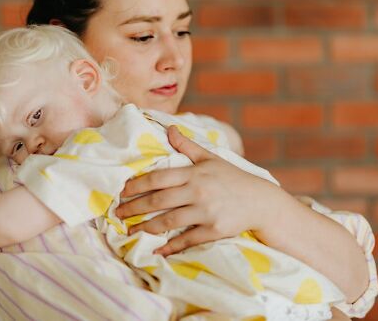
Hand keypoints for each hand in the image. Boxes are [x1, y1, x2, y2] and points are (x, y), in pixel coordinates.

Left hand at [115, 125, 280, 255]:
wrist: (261, 201)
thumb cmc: (233, 178)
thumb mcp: (211, 158)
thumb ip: (187, 146)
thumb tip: (169, 128)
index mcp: (194, 173)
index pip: (158, 177)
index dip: (137, 185)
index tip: (122, 191)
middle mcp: (198, 191)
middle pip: (158, 200)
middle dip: (134, 207)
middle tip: (117, 213)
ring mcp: (206, 212)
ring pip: (168, 221)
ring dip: (146, 227)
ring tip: (130, 231)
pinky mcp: (214, 230)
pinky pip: (187, 239)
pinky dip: (170, 246)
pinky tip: (157, 249)